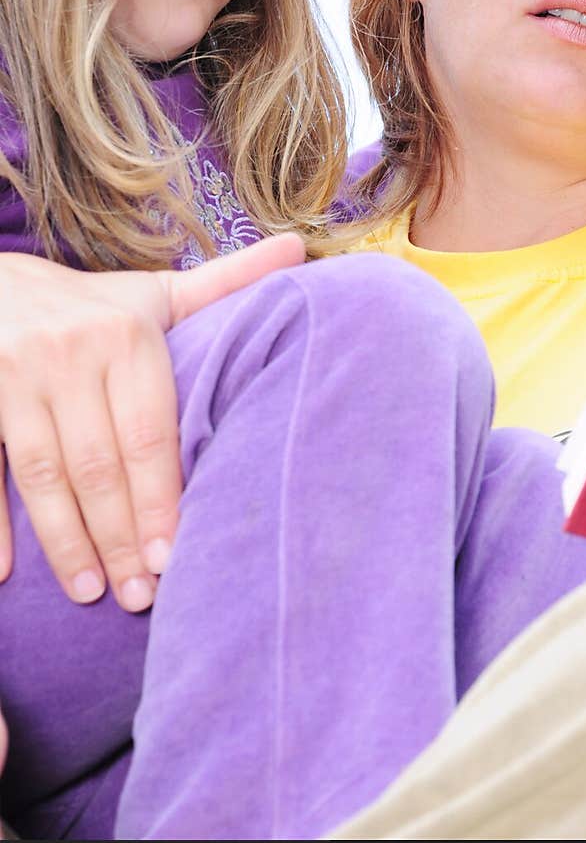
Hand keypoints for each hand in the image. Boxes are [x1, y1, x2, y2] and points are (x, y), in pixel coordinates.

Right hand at [0, 234, 304, 610]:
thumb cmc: (91, 306)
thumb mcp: (156, 294)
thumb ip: (226, 283)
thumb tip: (298, 247)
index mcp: (124, 336)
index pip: (149, 435)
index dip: (162, 499)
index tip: (174, 558)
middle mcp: (69, 354)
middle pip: (100, 464)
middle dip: (121, 536)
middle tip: (139, 595)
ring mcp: (13, 376)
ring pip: (43, 474)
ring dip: (66, 542)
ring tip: (91, 592)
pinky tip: (4, 575)